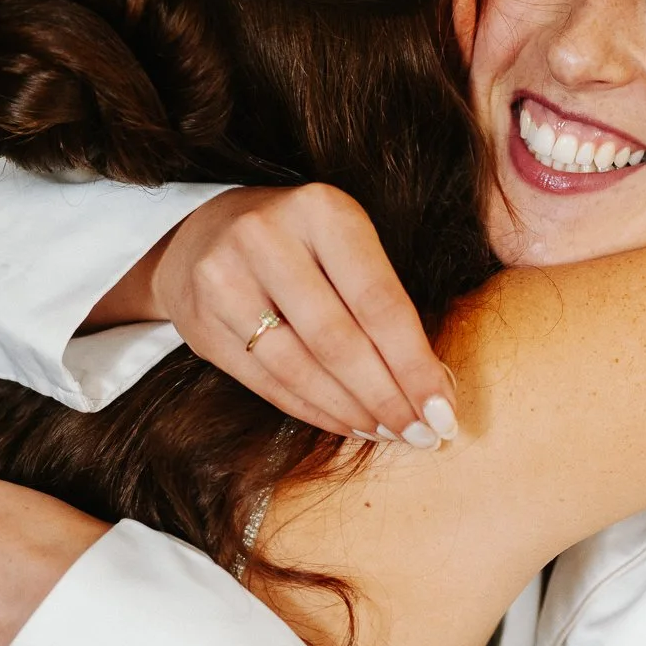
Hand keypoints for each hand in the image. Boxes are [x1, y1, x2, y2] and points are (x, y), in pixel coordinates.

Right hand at [148, 185, 457, 447]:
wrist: (204, 235)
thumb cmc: (302, 245)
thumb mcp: (345, 244)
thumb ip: (385, 304)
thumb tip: (434, 387)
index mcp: (321, 210)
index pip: (378, 301)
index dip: (414, 365)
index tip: (444, 411)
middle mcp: (266, 238)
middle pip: (338, 341)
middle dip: (387, 398)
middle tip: (421, 435)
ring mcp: (224, 280)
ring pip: (300, 369)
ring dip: (352, 412)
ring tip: (388, 432)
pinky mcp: (201, 324)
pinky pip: (268, 383)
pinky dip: (314, 412)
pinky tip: (348, 424)